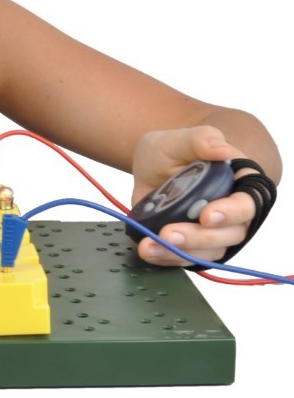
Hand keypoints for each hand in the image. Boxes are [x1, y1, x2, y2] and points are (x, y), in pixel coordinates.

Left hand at [130, 126, 255, 266]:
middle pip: (230, 234)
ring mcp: (215, 231)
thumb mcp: (180, 139)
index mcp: (241, 182)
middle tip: (169, 234)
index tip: (206, 215)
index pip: (248, 202)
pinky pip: (187, 258)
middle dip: (199, 237)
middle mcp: (234, 211)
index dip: (232, 212)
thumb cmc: (173, 151)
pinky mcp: (194, 244)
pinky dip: (167, 257)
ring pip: (209, 251)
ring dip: (180, 252)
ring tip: (150, 246)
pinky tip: (148, 250)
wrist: (152, 166)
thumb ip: (200, 139)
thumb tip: (222, 150)